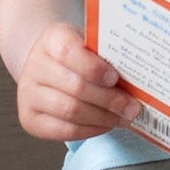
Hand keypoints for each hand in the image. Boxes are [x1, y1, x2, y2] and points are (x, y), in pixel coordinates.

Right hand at [15, 21, 133, 143]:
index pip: (69, 51)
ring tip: (123, 118)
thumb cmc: (77, 57)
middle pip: (75, 87)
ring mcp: (28, 94)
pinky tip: (106, 125)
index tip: (115, 78)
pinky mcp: (30, 118)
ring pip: (70, 111)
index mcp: (52, 39)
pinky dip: (90, 130)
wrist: (48, 68)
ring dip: (103, 117)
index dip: (94, 68)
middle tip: (132, 107)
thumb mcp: (89, 44)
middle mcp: (35, 65)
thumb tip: (141, 75)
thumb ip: (108, 55)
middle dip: (109, 100)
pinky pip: (64, 130)